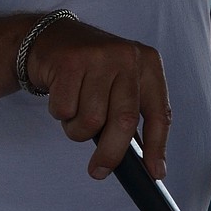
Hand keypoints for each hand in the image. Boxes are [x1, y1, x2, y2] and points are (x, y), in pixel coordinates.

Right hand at [26, 18, 171, 180]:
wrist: (50, 38)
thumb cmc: (90, 71)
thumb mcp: (120, 84)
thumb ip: (131, 117)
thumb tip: (145, 164)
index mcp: (149, 64)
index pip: (159, 113)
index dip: (158, 147)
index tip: (155, 172)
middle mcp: (128, 58)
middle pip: (124, 121)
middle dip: (111, 153)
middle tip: (99, 171)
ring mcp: (99, 57)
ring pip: (90, 120)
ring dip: (77, 129)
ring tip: (75, 111)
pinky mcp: (70, 62)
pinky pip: (65, 110)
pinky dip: (60, 114)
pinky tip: (62, 95)